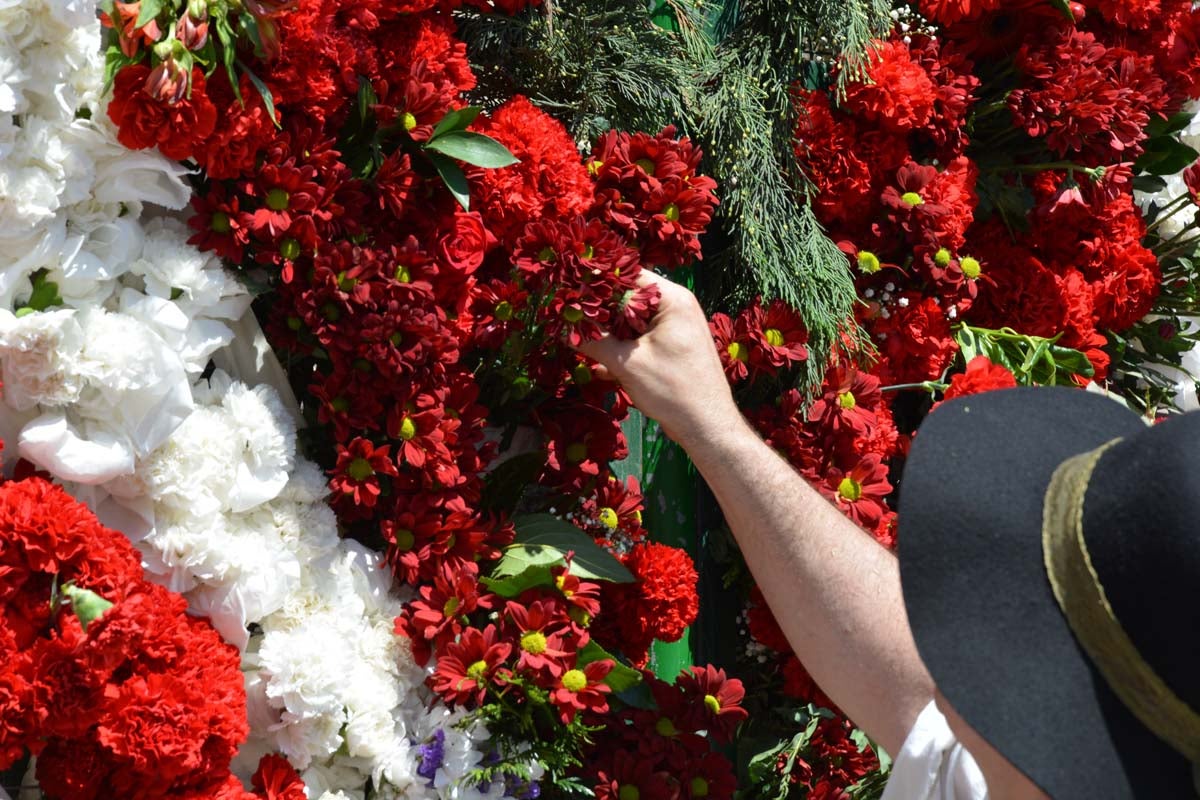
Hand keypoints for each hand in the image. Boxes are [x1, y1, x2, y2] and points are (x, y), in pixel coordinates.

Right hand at [578, 271, 741, 446]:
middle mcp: (677, 308)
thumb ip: (595, 341)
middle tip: (570, 320)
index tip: (570, 293)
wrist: (707, 427)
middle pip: (629, 300)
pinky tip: (598, 368)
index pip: (629, 276)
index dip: (598, 283)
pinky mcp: (672, 350)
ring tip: (579, 342)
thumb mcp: (628, 363)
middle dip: (600, 313)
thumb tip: (565, 327)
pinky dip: (622, 351)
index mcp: (672, 300)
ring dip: (608, 335)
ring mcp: (675, 330)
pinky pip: (641, 342)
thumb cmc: (673, 389)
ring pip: (632, 324)